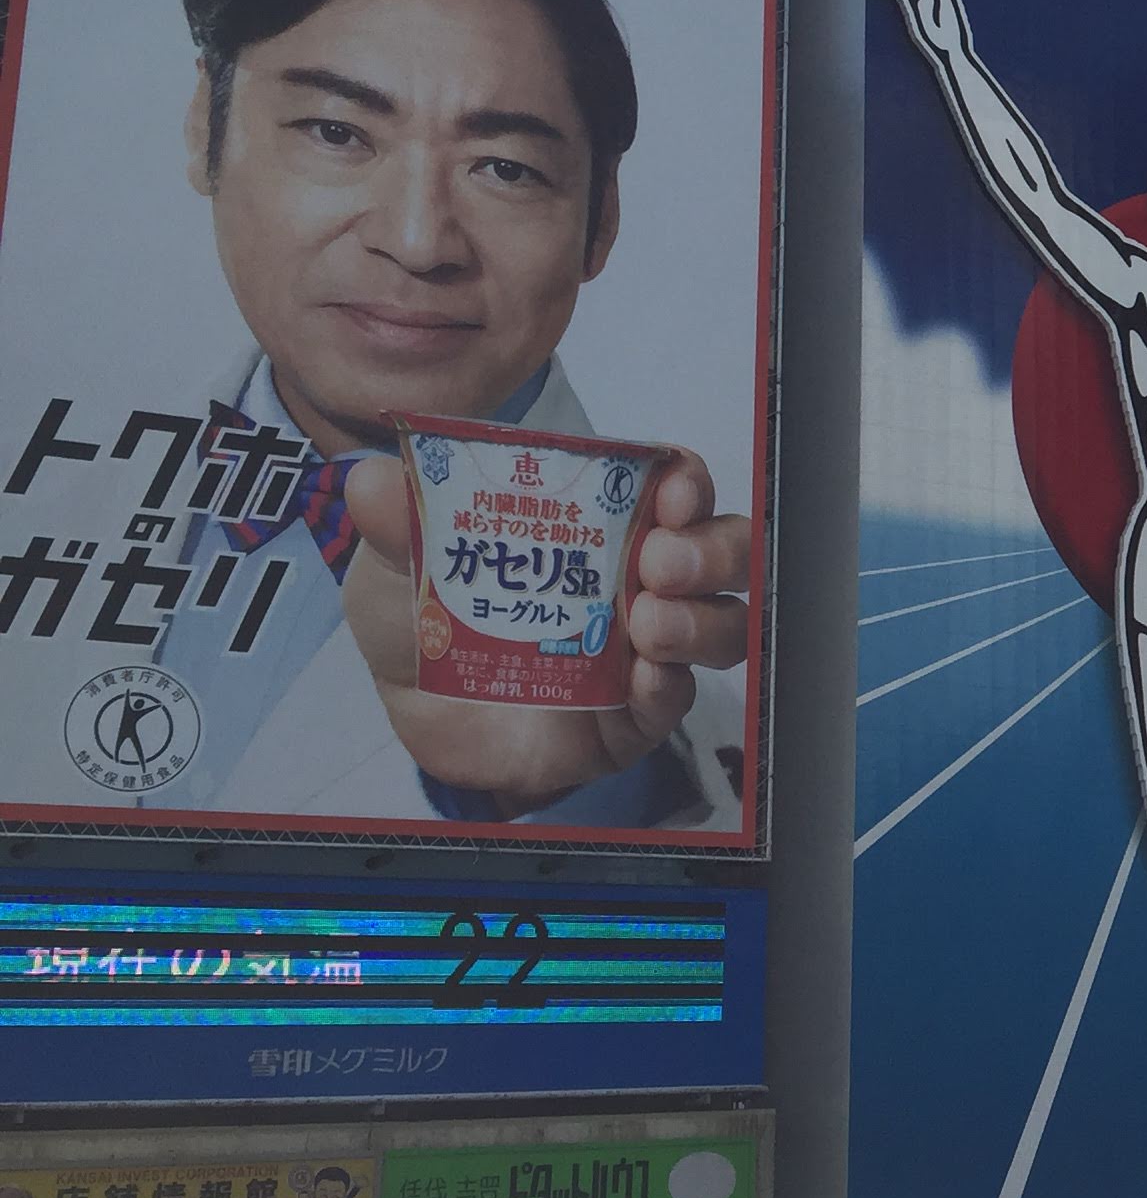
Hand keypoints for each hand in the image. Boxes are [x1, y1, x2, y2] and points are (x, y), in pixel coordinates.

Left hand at [340, 449, 753, 810]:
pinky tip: (643, 679)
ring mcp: (646, 650)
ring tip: (649, 623)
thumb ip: (396, 523)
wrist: (407, 717)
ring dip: (702, 619)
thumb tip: (371, 480)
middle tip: (660, 559)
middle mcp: (642, 579)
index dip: (688, 481)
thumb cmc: (424, 616)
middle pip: (724, 552)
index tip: (674, 487)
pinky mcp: (633, 718)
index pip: (675, 486)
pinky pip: (675, 702)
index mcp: (601, 525)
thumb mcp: (398, 561)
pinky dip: (668, 687)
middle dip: (710, 549)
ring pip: (724, 625)